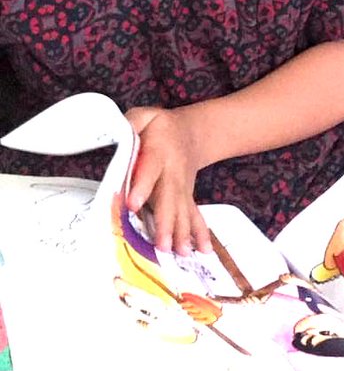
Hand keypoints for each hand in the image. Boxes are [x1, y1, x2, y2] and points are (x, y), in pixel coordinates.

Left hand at [125, 106, 209, 255]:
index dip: (142, 186)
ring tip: (181, 254)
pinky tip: (204, 250)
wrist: (193, 132)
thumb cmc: (161, 127)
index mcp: (159, 152)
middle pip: (169, 199)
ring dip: (182, 233)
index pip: (150, 170)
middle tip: (162, 244)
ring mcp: (182, 188)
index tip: (133, 204)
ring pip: (183, 211)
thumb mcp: (145, 116)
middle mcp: (173, 173)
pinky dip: (201, 233)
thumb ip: (130, 124)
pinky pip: (195, 216)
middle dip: (166, 222)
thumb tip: (112, 134)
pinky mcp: (187, 198)